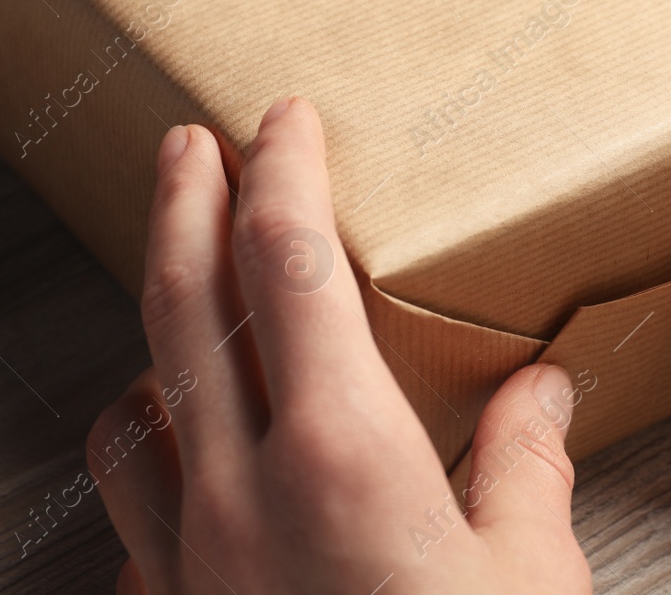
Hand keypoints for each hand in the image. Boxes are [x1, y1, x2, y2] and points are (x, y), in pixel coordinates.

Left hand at [89, 99, 590, 593]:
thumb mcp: (530, 577)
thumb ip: (526, 467)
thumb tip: (539, 394)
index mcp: (343, 457)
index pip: (290, 263)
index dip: (283, 171)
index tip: (286, 121)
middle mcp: (243, 494)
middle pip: (183, 304)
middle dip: (183, 204)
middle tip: (185, 146)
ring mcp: (190, 560)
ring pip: (134, 405)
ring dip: (156, 333)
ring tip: (187, 304)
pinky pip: (131, 507)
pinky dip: (150, 452)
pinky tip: (185, 455)